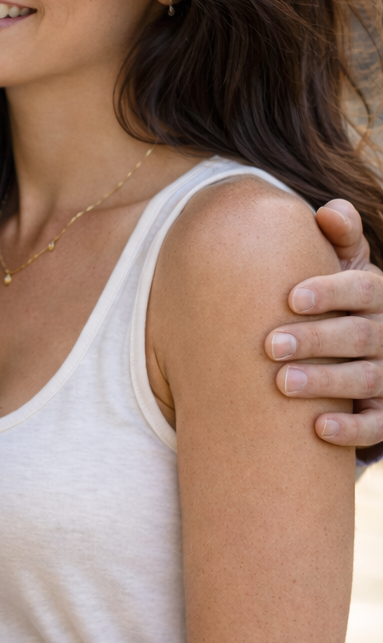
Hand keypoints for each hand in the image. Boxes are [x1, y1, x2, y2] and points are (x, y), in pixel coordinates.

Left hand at [265, 200, 382, 453]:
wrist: (352, 348)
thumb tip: (329, 212)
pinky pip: (378, 425)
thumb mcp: (341, 264)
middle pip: (358, 334)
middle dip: (315, 339)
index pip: (364, 288)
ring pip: (366, 378)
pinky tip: (319, 429)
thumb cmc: (335, 299)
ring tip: (283, 384)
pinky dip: (352, 430)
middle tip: (269, 345)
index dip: (331, 291)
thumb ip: (338, 237)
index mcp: (376, 294)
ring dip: (325, 382)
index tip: (291, 298)